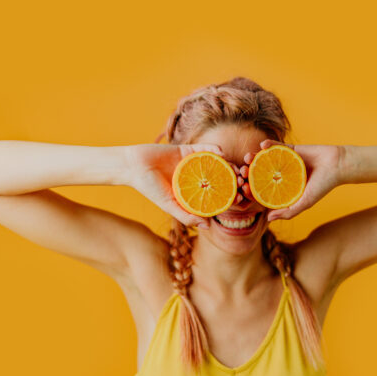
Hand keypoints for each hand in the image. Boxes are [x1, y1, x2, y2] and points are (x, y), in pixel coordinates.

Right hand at [126, 143, 242, 227]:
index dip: (229, 197)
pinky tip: (222, 153)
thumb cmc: (149, 188)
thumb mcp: (168, 205)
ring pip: (217, 163)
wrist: (133, 166)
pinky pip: (205, 148)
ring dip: (228, 165)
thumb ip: (186, 216)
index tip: (240, 199)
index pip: (216, 195)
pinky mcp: (188, 149)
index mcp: (194, 192)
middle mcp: (197, 177)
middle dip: (233, 180)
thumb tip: (207, 227)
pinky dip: (214, 150)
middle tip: (243, 183)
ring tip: (237, 169)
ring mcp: (194, 163)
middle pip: (221, 178)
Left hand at [240, 140, 343, 220]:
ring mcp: (285, 161)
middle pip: (261, 173)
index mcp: (283, 188)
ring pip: (265, 159)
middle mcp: (282, 175)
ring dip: (255, 157)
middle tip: (241, 172)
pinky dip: (269, 144)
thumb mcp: (305, 202)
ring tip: (248, 157)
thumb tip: (268, 219)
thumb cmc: (323, 186)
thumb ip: (288, 211)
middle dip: (249, 172)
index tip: (243, 188)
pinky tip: (262, 145)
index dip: (252, 189)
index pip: (263, 190)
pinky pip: (277, 146)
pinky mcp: (290, 149)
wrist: (337, 166)